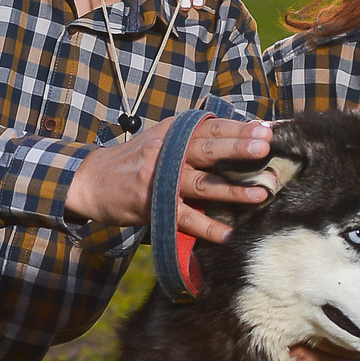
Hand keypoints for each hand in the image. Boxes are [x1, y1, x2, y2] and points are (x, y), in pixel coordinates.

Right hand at [64, 113, 274, 241]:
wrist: (93, 181)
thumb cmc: (136, 158)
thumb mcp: (162, 136)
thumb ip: (194, 134)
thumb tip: (240, 130)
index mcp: (173, 133)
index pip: (210, 127)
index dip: (239, 128)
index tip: (266, 130)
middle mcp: (168, 153)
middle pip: (208, 149)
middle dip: (238, 149)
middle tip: (265, 148)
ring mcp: (161, 181)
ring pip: (202, 184)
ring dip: (233, 190)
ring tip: (261, 194)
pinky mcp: (155, 208)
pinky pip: (185, 218)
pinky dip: (207, 227)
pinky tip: (228, 233)